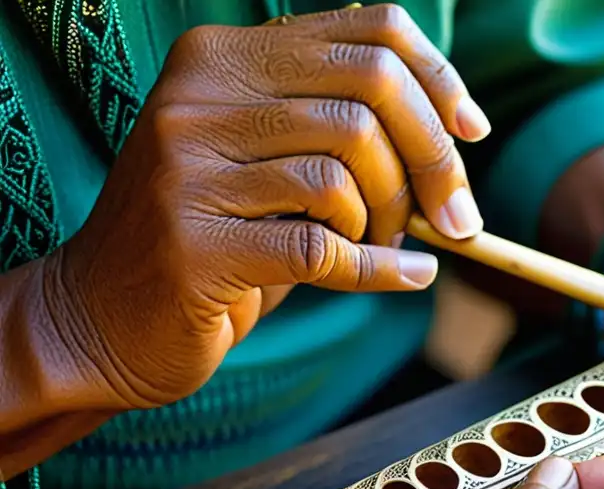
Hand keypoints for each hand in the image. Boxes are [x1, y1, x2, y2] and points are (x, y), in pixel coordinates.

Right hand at [42, 4, 489, 410]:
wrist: (107, 316)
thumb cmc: (214, 239)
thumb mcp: (270, 163)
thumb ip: (338, 130)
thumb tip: (454, 135)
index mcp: (224, 59)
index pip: (368, 31)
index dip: (437, 80)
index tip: (471, 132)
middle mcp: (199, 96)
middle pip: (369, 92)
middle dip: (432, 160)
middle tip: (453, 216)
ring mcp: (187, 168)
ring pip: (344, 170)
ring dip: (389, 222)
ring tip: (381, 248)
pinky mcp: (193, 244)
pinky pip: (323, 248)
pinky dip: (382, 270)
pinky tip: (408, 276)